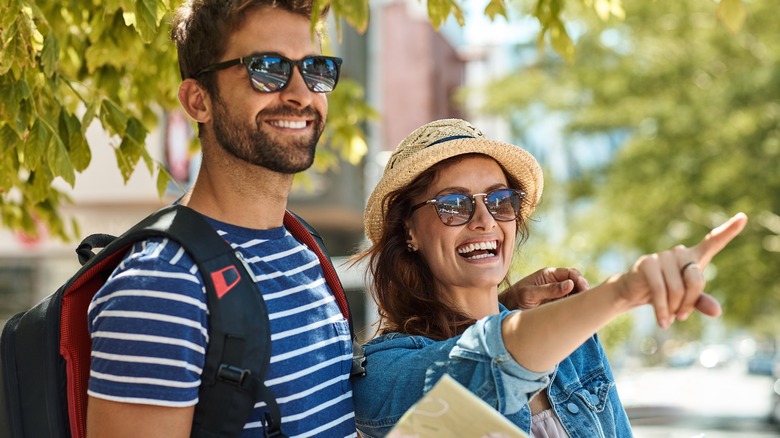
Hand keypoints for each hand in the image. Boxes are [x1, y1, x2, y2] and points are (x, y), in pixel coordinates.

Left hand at [500, 267, 589, 309]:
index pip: (570, 273)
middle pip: (576, 282)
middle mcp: (555, 282)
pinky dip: (574, 307)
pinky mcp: (556, 304)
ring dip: (579, 299)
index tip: (584, 289)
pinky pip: (570, 304)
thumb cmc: (516, 298)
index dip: (579, 279)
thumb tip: (570, 284)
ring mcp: (557, 294)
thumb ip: (549, 289)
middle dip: (583, 289)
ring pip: (575, 294)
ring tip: (582, 307)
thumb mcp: (530, 293)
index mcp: (549, 274)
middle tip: (585, 300)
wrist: (507, 310)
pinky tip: (577, 312)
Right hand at [615, 213, 747, 327]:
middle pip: (696, 280)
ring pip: (677, 289)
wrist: (633, 292)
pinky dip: (662, 310)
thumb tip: (717, 312)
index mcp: (693, 257)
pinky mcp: (647, 263)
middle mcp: (680, 252)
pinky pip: (660, 291)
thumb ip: (701, 302)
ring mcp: (662, 256)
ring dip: (674, 309)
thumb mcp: (685, 300)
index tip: (742, 217)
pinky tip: (663, 322)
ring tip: (668, 318)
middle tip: (681, 317)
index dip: (729, 230)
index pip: (713, 242)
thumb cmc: (664, 293)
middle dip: (689, 303)